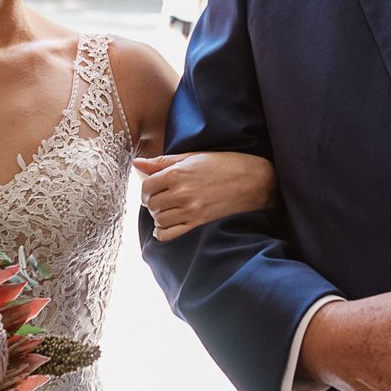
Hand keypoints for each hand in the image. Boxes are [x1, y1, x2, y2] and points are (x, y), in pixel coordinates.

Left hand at [134, 151, 276, 240]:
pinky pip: (170, 234)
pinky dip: (162, 232)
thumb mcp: (193, 156)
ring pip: (159, 219)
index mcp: (177, 173)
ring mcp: (190, 210)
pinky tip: (164, 226)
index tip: (153, 188)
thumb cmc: (225, 164)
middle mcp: (181, 192)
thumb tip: (137, 162)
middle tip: (160, 199)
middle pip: (151, 204)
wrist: (254, 180)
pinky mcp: (198, 222)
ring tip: (166, 210)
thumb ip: (163, 161)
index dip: (146, 188)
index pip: (146, 186)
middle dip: (151, 202)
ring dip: (158, 216)